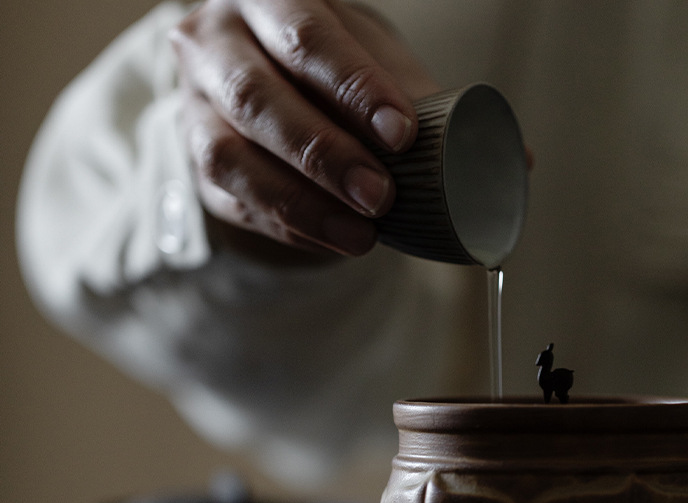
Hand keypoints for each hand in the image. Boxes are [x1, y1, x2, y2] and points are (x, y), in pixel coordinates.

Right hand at [170, 0, 438, 257]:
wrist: (268, 82)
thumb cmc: (326, 62)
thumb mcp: (364, 52)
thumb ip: (396, 88)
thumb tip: (451, 146)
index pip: (306, 37)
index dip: (355, 88)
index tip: (402, 135)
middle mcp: (213, 44)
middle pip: (256, 98)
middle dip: (324, 154)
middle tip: (379, 196)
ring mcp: (194, 106)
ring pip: (230, 159)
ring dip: (303, 204)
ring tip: (361, 235)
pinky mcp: (197, 165)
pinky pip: (237, 203)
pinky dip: (291, 228)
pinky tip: (336, 239)